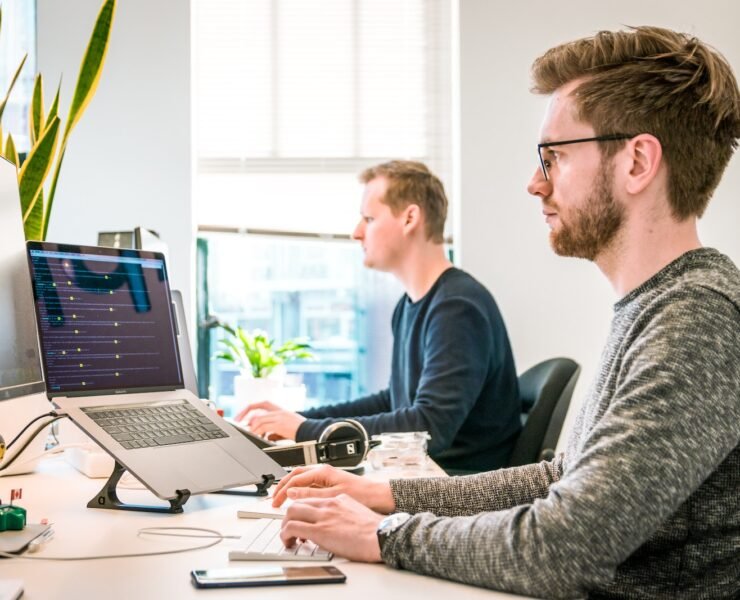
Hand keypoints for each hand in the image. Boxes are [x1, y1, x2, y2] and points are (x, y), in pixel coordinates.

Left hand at [238, 401, 305, 439]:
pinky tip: (256, 436)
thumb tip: (267, 436)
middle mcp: (279, 411)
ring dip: (251, 427)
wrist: (313, 432)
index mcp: (280, 410)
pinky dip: (257, 432)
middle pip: (257, 409)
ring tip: (247, 433)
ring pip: (259, 419)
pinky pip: (264, 427)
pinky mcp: (280, 424)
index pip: (263, 403)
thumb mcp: (287, 429)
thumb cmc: (302, 431)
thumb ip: (276, 431)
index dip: (252, 408)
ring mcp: (279, 416)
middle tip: (238, 422)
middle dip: (245, 414)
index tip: (243, 415)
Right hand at [272, 464, 394, 513]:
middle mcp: (323, 471)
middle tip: (274, 499)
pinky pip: (309, 485)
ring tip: (282, 499)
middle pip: (295, 475)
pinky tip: (298, 500)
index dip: (282, 491)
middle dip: (282, 486)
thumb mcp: (333, 496)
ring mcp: (326, 477)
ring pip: (301, 479)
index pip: (295, 479)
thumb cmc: (362, 494)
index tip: (275, 502)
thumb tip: (292, 493)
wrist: (379, 496)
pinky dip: (299, 491)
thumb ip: (311, 494)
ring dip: (290, 488)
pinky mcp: (330, 483)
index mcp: (323, 471)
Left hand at [280, 494, 383, 562]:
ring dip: (285, 525)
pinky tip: (289, 541)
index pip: (311, 498)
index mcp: (338, 499)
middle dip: (288, 515)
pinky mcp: (319, 530)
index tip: (299, 517)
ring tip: (287, 536)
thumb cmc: (374, 530)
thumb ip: (343, 512)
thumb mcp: (356, 512)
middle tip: (288, 526)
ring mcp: (323, 516)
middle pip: (298, 502)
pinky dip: (285, 534)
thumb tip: (336, 523)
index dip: (301, 509)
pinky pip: (292, 527)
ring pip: (291, 512)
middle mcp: (328, 504)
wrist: (381, 535)